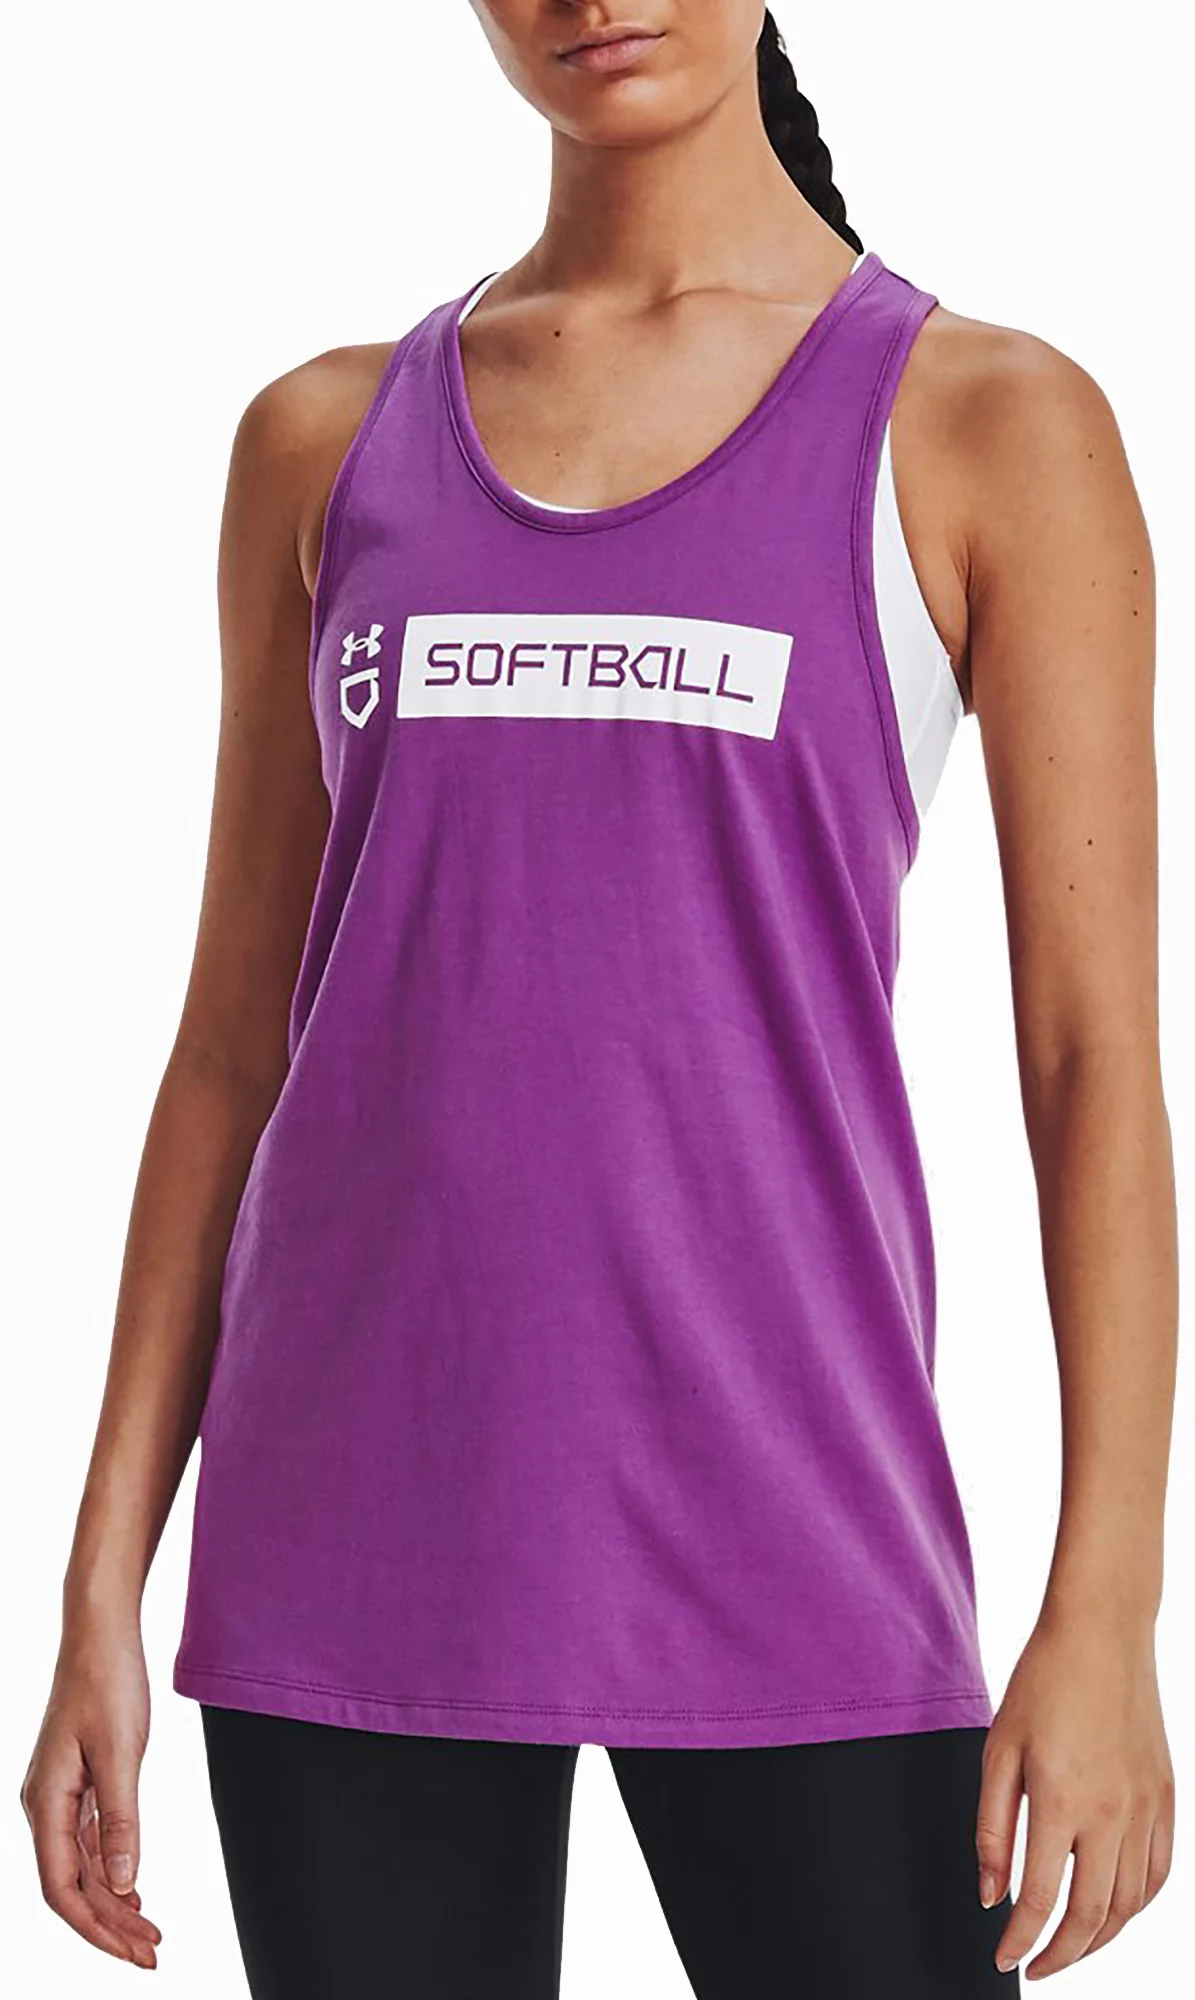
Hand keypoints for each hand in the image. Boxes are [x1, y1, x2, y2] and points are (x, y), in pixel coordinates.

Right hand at [21, 1618, 160, 1968]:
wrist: (99, 1630)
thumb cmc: (106, 1680)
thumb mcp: (120, 1751)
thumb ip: (121, 1820)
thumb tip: (122, 1885)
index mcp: (45, 1802)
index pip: (61, 1888)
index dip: (96, 1928)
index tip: (132, 1953)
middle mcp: (44, 1805)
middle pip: (72, 1885)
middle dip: (110, 1926)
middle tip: (151, 1954)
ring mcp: (60, 1794)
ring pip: (81, 1866)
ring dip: (113, 1902)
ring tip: (148, 1933)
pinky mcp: (78, 1781)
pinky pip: (87, 1841)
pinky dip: (110, 1870)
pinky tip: (132, 1890)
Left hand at [976, 1606, 1173, 1979]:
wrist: (1102, 1632)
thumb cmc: (1043, 1681)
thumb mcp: (999, 1749)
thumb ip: (992, 1828)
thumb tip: (991, 1894)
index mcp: (1061, 1801)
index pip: (1041, 1901)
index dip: (1020, 1941)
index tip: (1005, 1960)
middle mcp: (1111, 1814)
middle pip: (1092, 1918)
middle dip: (1061, 1955)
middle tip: (1036, 1966)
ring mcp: (1146, 1808)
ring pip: (1131, 1904)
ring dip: (1101, 1940)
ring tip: (1071, 1947)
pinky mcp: (1166, 1796)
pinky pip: (1158, 1872)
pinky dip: (1137, 1905)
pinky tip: (1114, 1908)